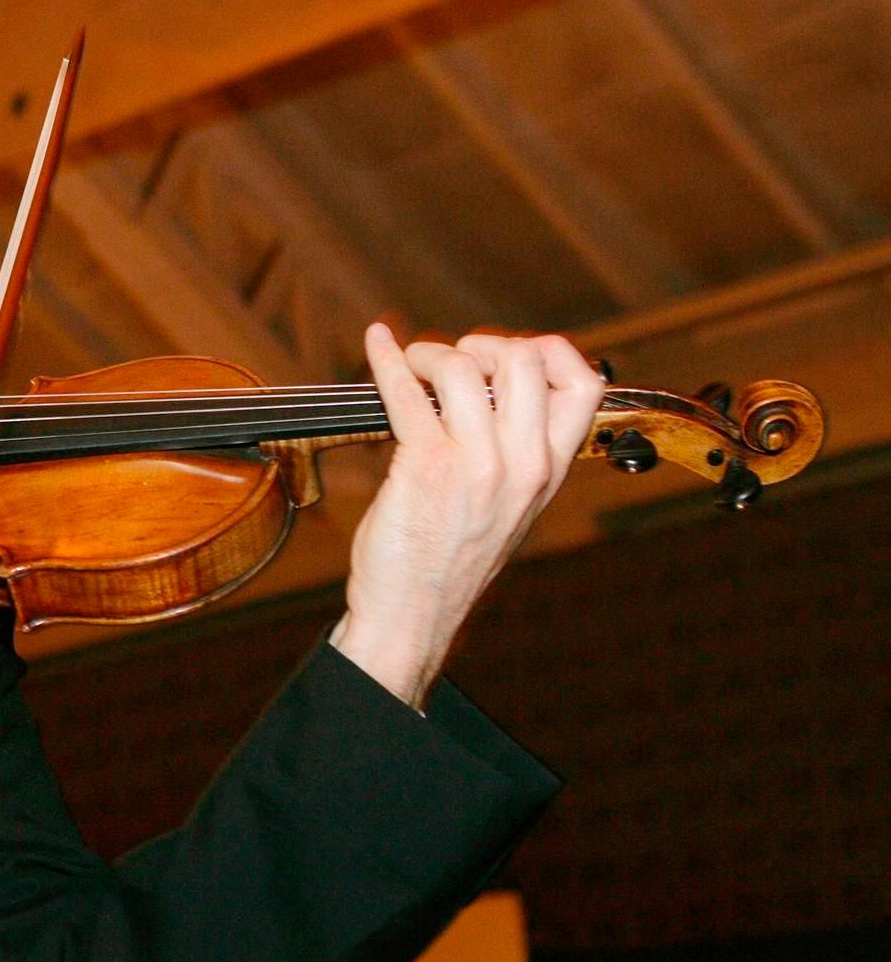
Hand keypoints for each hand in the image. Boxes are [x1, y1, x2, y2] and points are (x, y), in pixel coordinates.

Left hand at [331, 324, 603, 706]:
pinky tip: (377, 344)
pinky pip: (407, 392)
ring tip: (412, 366)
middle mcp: (522, 465)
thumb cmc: (448, 564)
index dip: (549, 351)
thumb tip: (490, 388)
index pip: (585, 384)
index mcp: (548, 470)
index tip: (509, 354)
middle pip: (525, 359)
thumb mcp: (508, 508)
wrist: (413, 617)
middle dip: (481, 345)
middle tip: (450, 362)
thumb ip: (513, 453)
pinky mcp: (425, 468)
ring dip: (430, 353)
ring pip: (464, 367)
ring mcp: (477, 466)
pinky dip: (387, 359)